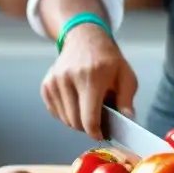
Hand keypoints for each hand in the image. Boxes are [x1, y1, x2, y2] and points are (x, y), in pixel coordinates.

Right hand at [40, 25, 137, 140]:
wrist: (84, 38)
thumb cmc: (108, 59)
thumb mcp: (126, 75)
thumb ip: (127, 99)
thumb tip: (127, 120)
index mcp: (92, 77)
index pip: (89, 118)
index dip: (96, 132)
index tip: (102, 135)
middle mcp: (69, 79)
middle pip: (75, 122)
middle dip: (87, 127)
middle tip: (98, 121)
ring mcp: (55, 81)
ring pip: (64, 119)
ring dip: (76, 121)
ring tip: (88, 107)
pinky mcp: (46, 85)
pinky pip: (55, 112)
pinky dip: (66, 114)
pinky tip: (76, 103)